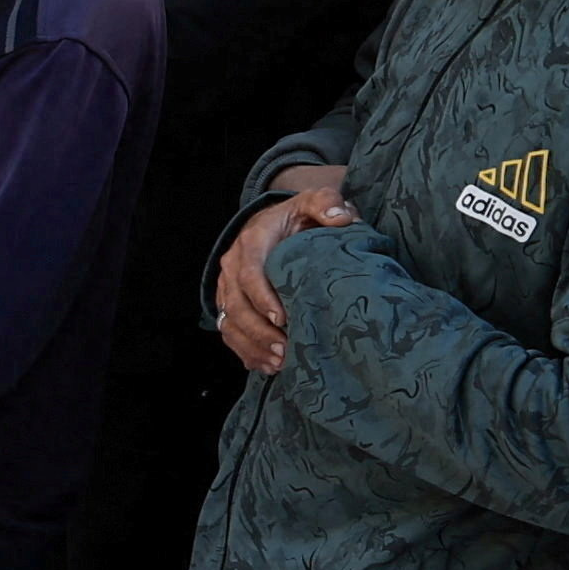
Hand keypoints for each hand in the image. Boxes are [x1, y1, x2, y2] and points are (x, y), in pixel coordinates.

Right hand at [213, 178, 350, 374]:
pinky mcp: (228, 305)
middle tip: (285, 350)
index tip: (283, 319)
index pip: (250, 274)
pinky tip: (268, 367)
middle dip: (259, 332)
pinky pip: (230, 334)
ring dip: (252, 347)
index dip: (263, 298)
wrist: (269, 225)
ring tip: (280, 363)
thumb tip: (341, 218)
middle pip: (236, 305)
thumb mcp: (311, 202)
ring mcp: (226, 289)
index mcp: (251, 242)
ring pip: (230, 323)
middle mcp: (232, 267)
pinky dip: (247, 353)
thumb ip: (326, 203)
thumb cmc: (295, 218)